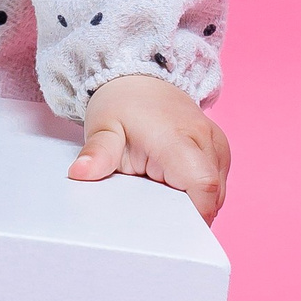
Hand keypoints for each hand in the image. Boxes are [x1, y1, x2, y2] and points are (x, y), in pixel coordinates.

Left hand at [69, 71, 229, 223]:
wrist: (140, 76)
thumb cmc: (123, 104)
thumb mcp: (103, 127)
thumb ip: (97, 154)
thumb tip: (79, 174)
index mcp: (178, 139)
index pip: (202, 187)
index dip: (191, 215)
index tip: (166, 224)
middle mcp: (205, 141)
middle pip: (212, 196)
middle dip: (188, 213)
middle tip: (154, 205)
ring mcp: (217, 144)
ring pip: (217, 193)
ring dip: (193, 201)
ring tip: (161, 188)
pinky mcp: (221, 149)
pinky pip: (217, 183)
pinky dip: (198, 191)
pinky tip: (173, 183)